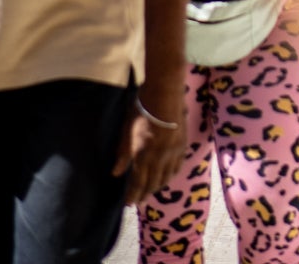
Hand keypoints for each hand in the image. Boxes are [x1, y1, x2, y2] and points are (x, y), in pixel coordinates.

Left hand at [114, 86, 187, 202]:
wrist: (165, 94)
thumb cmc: (142, 110)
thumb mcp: (127, 130)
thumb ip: (123, 153)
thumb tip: (116, 173)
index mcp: (143, 156)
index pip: (138, 183)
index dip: (133, 195)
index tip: (129, 204)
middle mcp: (159, 159)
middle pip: (152, 184)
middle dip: (145, 194)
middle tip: (140, 201)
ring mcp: (172, 153)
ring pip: (165, 178)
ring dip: (157, 187)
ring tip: (151, 191)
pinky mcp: (182, 145)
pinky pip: (177, 167)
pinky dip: (170, 175)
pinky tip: (167, 177)